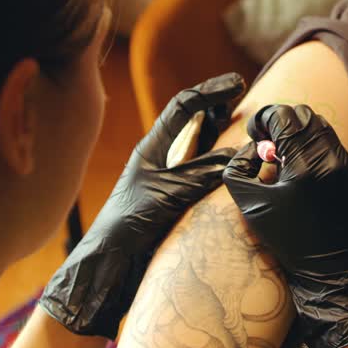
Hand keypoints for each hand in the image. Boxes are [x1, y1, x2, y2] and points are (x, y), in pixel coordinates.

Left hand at [39, 73, 245, 337]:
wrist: (107, 264)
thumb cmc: (129, 225)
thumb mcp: (169, 193)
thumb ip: (203, 172)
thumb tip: (237, 153)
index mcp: (152, 147)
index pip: (183, 107)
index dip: (210, 91)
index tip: (237, 84)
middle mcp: (158, 158)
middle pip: (188, 120)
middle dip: (214, 104)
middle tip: (239, 95)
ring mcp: (164, 178)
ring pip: (195, 145)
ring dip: (217, 132)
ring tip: (239, 122)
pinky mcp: (171, 199)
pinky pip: (198, 172)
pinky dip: (217, 162)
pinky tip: (230, 165)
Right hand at [223, 104, 347, 347]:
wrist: (337, 270)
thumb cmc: (291, 241)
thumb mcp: (251, 206)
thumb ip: (239, 168)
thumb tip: (251, 147)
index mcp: (306, 166)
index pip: (284, 117)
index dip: (263, 118)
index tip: (253, 133)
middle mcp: (331, 159)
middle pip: (303, 115)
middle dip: (280, 122)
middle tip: (266, 143)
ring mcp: (347, 164)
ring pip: (320, 126)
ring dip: (297, 132)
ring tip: (283, 158)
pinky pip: (331, 144)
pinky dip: (312, 146)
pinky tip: (300, 171)